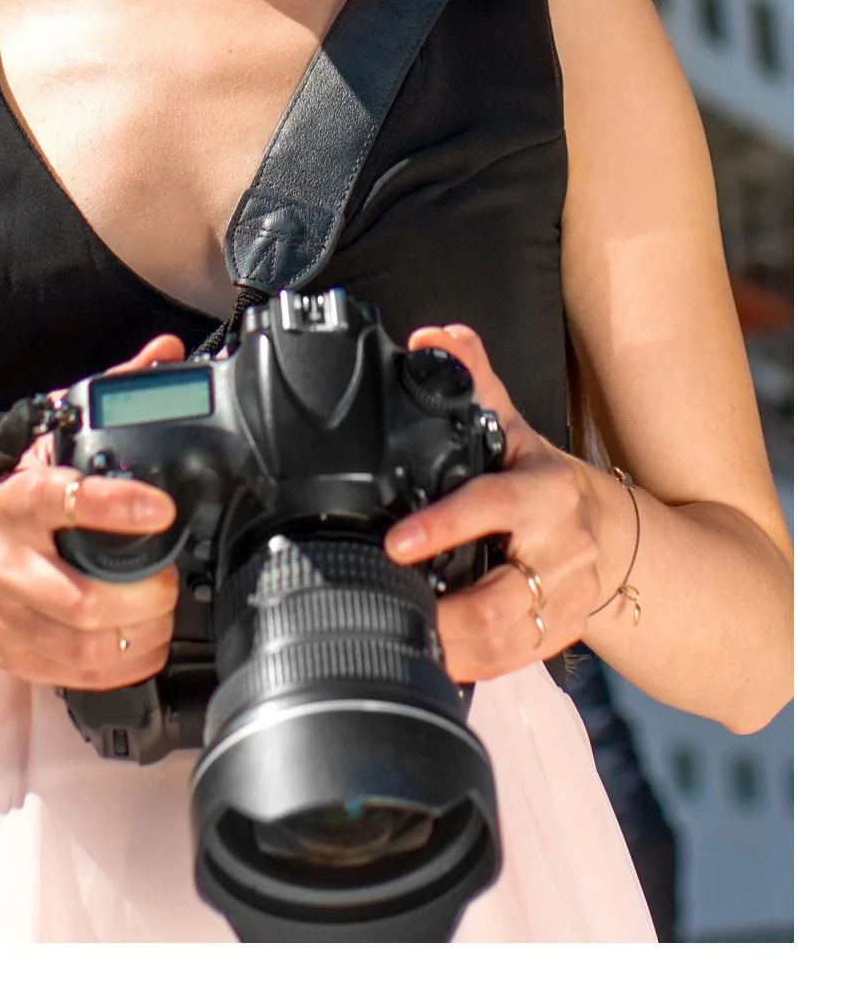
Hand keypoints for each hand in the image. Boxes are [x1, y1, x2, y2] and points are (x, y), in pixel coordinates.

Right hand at [0, 335, 184, 688]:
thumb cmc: (15, 507)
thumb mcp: (48, 444)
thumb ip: (107, 397)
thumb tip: (164, 354)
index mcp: (13, 500)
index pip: (61, 499)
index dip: (115, 505)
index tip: (162, 508)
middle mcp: (4, 561)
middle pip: (79, 596)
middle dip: (141, 594)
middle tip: (169, 579)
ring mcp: (8, 616)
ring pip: (83, 642)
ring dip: (139, 633)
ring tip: (164, 611)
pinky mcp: (19, 656)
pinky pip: (80, 674)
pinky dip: (125, 663)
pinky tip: (147, 643)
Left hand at [382, 323, 621, 683]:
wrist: (610, 532)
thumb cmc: (542, 478)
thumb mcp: (510, 425)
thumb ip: (473, 379)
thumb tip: (435, 338)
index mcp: (546, 492)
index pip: (492, 506)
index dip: (445, 525)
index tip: (398, 543)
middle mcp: (564, 549)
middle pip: (503, 597)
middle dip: (447, 615)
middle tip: (394, 611)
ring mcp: (568, 598)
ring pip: (510, 638)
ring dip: (456, 648)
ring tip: (408, 640)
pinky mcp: (564, 634)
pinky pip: (517, 660)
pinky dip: (476, 667)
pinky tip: (440, 662)